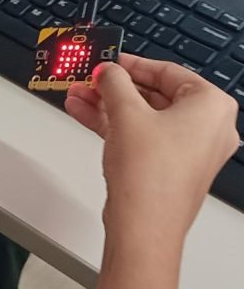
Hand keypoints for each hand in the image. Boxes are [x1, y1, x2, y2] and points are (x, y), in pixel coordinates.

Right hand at [66, 55, 238, 250]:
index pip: (168, 71)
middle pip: (154, 95)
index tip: (110, 61)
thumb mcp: (127, 112)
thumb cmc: (151, 176)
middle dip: (115, 87)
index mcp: (211, 106)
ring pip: (144, 117)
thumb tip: (108, 71)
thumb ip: (115, 82)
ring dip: (108, 105)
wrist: (143, 227)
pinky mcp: (169, 168)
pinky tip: (84, 113)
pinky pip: (142, 136)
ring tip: (78, 94)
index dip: (132, 64)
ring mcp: (189, 151)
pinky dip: (115, 125)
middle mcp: (207, 128)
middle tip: (90, 78)